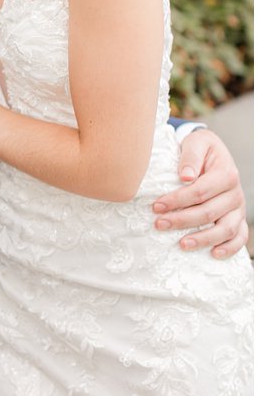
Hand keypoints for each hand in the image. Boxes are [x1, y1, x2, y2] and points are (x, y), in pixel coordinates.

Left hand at [154, 128, 249, 257]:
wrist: (212, 152)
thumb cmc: (200, 148)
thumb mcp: (196, 142)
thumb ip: (191, 156)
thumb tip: (186, 176)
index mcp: (226, 174)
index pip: (200, 191)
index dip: (177, 200)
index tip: (156, 206)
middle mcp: (235, 193)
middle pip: (209, 212)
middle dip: (182, 220)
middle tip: (159, 224)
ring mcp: (238, 208)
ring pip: (226, 229)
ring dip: (203, 238)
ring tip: (182, 244)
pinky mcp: (238, 218)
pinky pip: (240, 236)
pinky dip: (230, 248)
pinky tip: (214, 254)